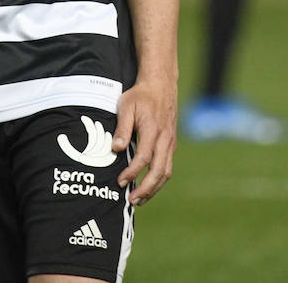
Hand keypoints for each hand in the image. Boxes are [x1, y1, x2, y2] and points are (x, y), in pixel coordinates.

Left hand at [113, 75, 176, 205]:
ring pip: (166, 172)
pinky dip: (159, 180)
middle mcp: (164, 139)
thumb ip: (122, 128)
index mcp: (152, 130)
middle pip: (159, 171)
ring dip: (154, 189)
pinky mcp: (171, 144)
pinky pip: (167, 166)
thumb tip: (116, 148)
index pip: (144, 158)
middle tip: (131, 200)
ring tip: (140, 199)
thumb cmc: (141, 96)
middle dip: (146, 189)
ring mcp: (170, 142)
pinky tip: (148, 186)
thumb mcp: (126, 106)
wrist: (161, 86)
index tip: (120, 181)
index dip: (132, 172)